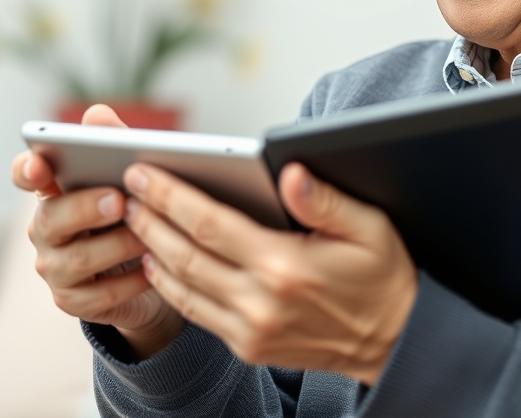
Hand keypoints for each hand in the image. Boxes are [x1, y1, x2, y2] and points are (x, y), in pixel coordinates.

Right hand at [11, 105, 182, 357]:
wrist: (153, 270)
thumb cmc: (136, 210)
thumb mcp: (130, 175)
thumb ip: (113, 142)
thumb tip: (97, 115)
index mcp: (55, 188)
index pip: (25, 174)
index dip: (27, 169)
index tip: (39, 166)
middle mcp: (47, 228)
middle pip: (50, 218)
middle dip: (84, 208)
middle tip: (118, 200)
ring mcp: (56, 267)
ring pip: (76, 259)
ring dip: (116, 245)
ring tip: (148, 234)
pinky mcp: (74, 302)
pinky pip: (100, 295)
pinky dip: (130, 281)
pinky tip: (153, 268)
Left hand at [123, 161, 417, 385]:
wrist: (395, 342)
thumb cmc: (383, 276)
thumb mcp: (369, 227)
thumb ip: (324, 200)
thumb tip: (290, 172)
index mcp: (286, 266)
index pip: (210, 224)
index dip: (170, 196)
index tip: (143, 172)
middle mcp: (261, 303)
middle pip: (185, 254)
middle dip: (149, 219)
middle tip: (124, 191)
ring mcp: (251, 331)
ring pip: (183, 287)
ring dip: (151, 252)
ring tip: (133, 221)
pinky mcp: (249, 348)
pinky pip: (197, 313)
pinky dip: (171, 286)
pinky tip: (159, 263)